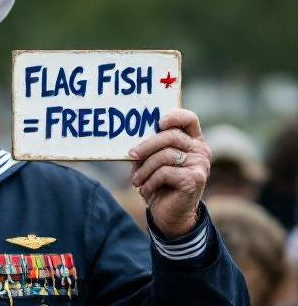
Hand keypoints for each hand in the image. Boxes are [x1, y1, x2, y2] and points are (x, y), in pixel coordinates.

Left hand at [129, 108, 211, 238]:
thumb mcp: (153, 162)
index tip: (158, 122)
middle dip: (146, 146)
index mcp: (192, 141)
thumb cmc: (159, 184)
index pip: (189, 119)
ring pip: (165, 155)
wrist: (170, 214)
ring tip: (136, 180)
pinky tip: (146, 190)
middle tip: (131, 155)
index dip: (174, 116)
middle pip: (170, 136)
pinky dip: (150, 181)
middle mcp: (200, 151)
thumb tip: (132, 140)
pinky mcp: (195, 179)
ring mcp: (200, 165)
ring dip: (145, 169)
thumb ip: (150, 148)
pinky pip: (165, 172)